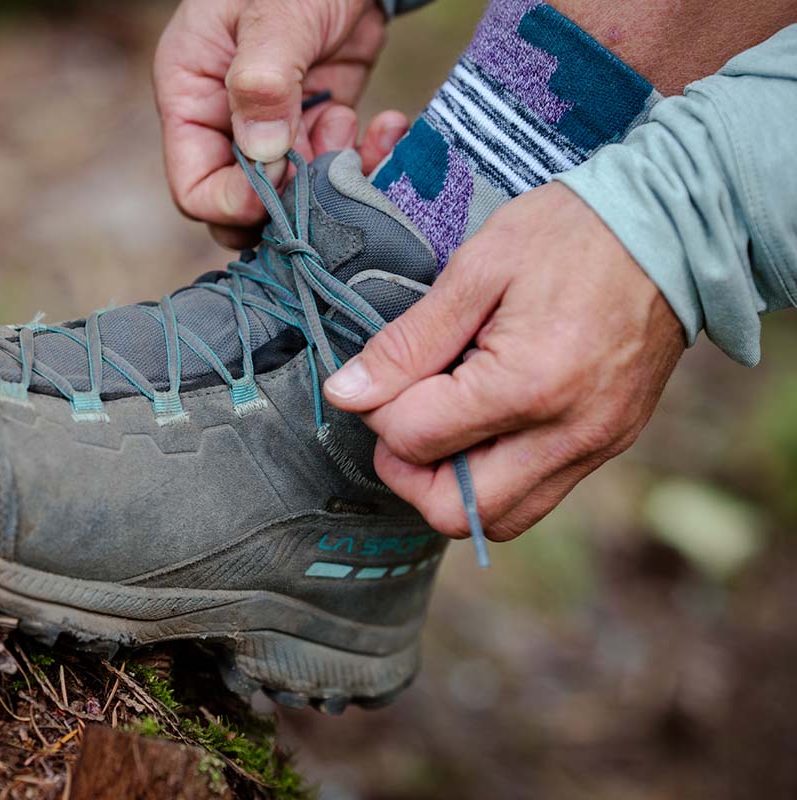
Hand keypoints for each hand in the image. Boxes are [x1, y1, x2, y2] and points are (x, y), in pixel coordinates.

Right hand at [153, 0, 407, 247]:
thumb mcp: (274, 13)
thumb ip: (263, 81)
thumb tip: (262, 154)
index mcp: (190, 96)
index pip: (194, 187)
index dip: (236, 201)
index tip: (284, 178)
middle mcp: (224, 121)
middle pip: (239, 206)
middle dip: (286, 203)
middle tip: (324, 174)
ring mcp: (272, 128)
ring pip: (292, 197)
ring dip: (330, 180)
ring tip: (348, 125)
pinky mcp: (317, 124)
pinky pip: (333, 171)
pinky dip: (363, 161)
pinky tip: (385, 125)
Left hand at [323, 183, 684, 540]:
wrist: (675, 228)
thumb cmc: (571, 233)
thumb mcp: (476, 269)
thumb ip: (407, 342)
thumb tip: (345, 394)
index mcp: (527, 385)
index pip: (415, 440)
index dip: (378, 410)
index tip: (383, 374)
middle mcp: (566, 435)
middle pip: (453, 511)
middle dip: (407, 471)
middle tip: (402, 416)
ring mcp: (594, 448)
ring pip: (497, 519)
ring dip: (449, 485)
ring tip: (442, 422)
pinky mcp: (608, 447)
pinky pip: (534, 496)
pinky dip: (492, 476)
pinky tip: (483, 423)